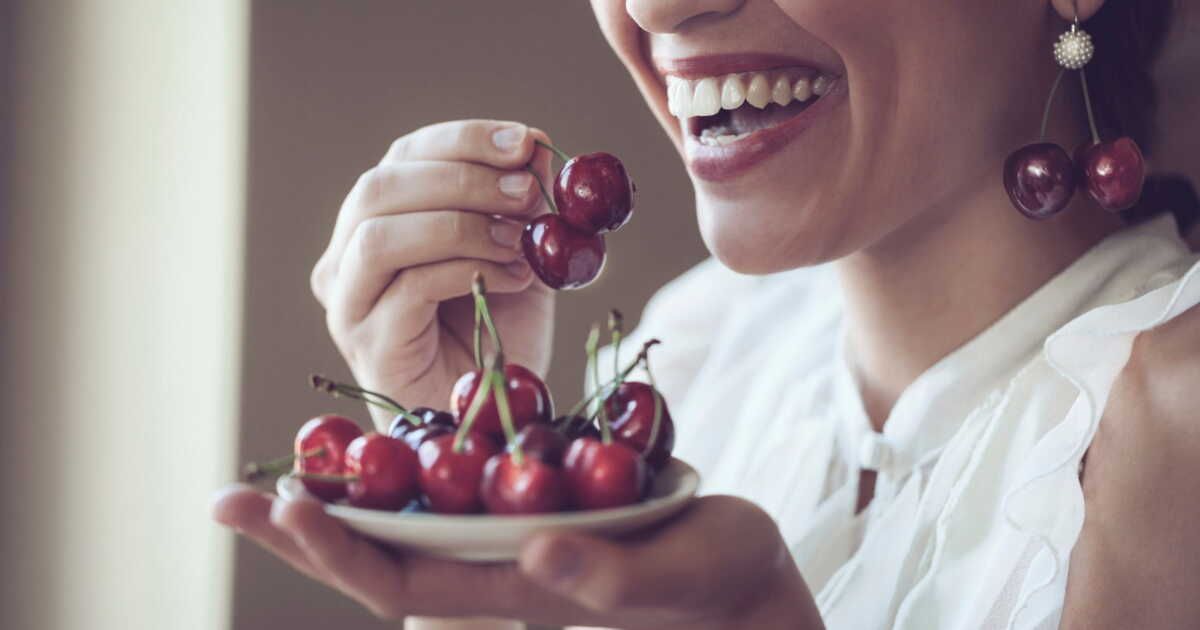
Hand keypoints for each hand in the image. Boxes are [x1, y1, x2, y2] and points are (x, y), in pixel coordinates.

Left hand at [212, 487, 823, 628]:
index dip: (338, 547)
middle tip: (228, 498)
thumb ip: (604, 575)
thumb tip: (536, 548)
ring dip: (344, 492)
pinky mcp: (537, 502)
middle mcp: (495, 564)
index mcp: (513, 588)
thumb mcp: (669, 577)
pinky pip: (457, 484)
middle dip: (306, 527)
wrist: (743, 585)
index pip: (404, 577)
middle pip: (380, 551)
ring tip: (285, 463)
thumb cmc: (716, 587)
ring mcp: (511, 535)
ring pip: (409, 515)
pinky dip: (411, 463)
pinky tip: (386, 438)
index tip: (284, 503)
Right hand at [309, 120, 555, 426]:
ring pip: (380, 234)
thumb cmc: (496, 330)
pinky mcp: (368, 343)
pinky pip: (409, 288)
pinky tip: (513, 278)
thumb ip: (523, 204)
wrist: (488, 410)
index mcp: (380, 218)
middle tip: (528, 192)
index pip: (406, 155)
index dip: (465, 140)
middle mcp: (347, 255)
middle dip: (464, 178)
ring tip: (521, 243)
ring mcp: (349, 302)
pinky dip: (468, 271)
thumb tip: (536, 145)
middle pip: (380, 186)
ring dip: (461, 224)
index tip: (527, 142)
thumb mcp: (520, 251)